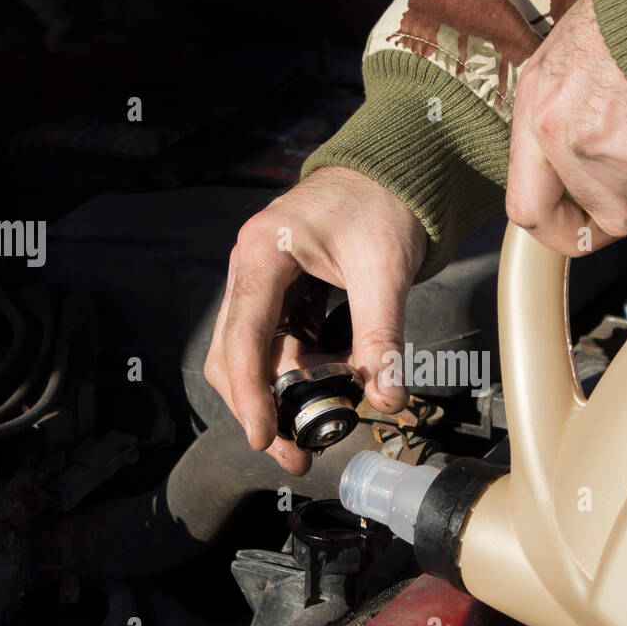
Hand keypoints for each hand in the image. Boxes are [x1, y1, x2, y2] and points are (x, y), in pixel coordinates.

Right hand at [204, 166, 426, 474]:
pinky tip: (340, 376)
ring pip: (255, 355)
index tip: (264, 438)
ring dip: (287, 392)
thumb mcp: (386, 269)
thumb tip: (388, 399)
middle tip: (295, 454)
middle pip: (234, 356)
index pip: (242, 338)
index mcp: (261, 255)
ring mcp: (261, 284)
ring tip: (331, 415)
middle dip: (262, 408)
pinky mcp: (281, 294)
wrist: (392, 171)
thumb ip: (383, 335)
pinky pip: (281, 344)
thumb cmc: (383, 204)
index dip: (250, 395)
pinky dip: (305, 369)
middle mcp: (249, 271)